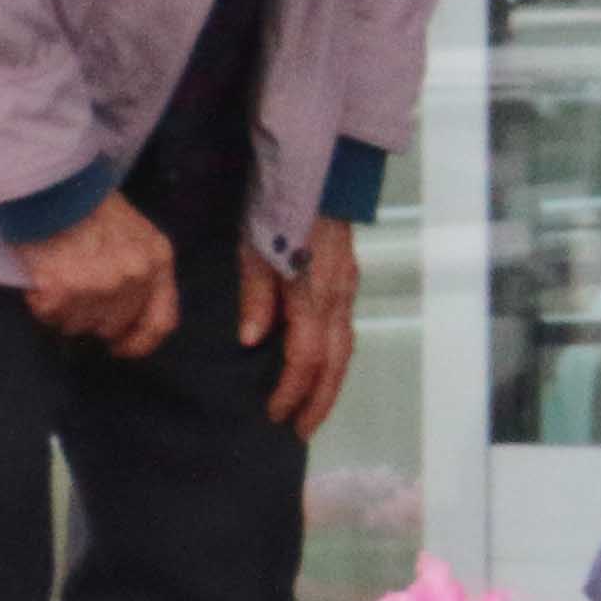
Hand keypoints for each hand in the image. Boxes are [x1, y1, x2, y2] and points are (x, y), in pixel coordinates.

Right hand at [17, 192, 181, 359]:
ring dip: (65, 311)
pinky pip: (48, 314)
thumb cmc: (89, 204)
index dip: (140, 342)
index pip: (161, 321)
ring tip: (56, 278)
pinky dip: (40, 302)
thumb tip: (125, 313)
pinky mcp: (62, 290)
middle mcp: (134, 277)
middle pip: (113, 325)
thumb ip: (140, 269)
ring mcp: (99, 286)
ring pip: (78, 324)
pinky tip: (40, 278)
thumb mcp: (135, 232)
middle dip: (92, 318)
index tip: (121, 348)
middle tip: (74, 294)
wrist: (50, 183)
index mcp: (158, 261)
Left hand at [244, 218, 362, 439]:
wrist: (319, 169)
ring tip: (313, 409)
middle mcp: (338, 297)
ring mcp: (347, 288)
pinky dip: (334, 359)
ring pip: (346, 348)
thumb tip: (252, 340)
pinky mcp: (347, 280)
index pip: (307, 357)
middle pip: (336, 362)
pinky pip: (345, 331)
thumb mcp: (254, 246)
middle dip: (320, 400)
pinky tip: (321, 367)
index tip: (274, 414)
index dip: (292, 390)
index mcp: (313, 293)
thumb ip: (256, 294)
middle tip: (302, 430)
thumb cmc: (277, 205)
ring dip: (331, 384)